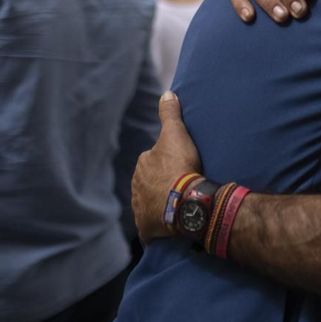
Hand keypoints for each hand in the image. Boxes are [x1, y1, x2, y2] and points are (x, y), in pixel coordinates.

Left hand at [132, 91, 202, 244]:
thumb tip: (167, 93)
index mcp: (143, 164)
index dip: (167, 162)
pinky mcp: (146, 227)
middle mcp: (136, 186)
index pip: (153, 160)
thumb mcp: (177, 134)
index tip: (181, 166)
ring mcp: (141, 208)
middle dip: (160, 184)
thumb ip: (170, 114)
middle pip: (149, 183)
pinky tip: (165, 228)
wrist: (184, 203)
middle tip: (180, 186)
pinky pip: (149, 227)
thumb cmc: (180, 167)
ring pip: (149, 204)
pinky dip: (155, 228)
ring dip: (159, 205)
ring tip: (176, 206)